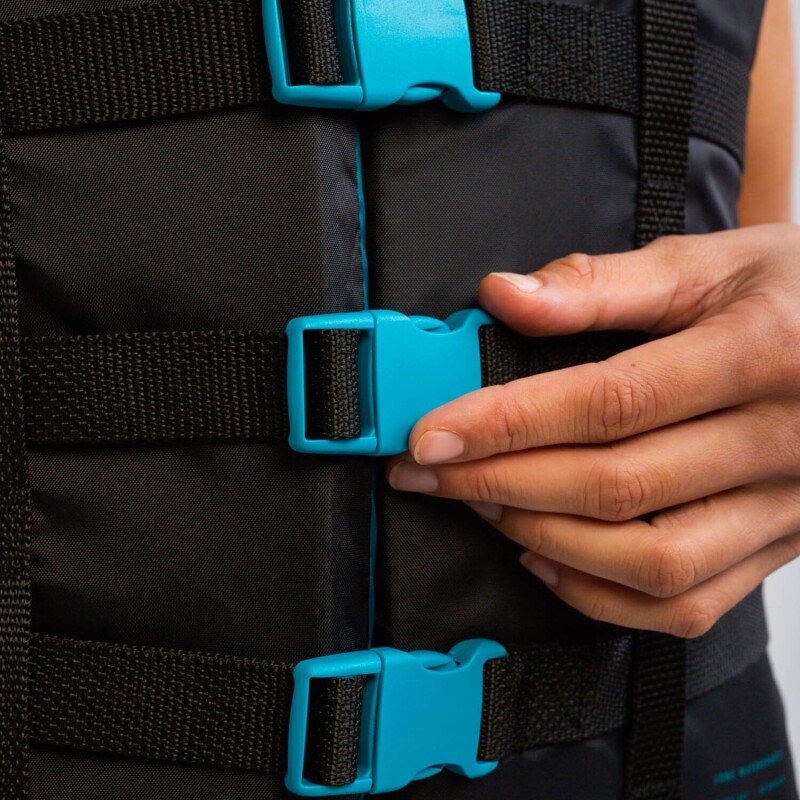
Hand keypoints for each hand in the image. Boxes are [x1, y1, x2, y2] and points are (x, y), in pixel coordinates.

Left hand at [386, 224, 799, 637]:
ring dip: (546, 537)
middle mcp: (780, 442)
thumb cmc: (799, 293)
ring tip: (480, 505)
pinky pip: (688, 603)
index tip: (428, 436)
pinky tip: (545, 556)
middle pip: (617, 485)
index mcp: (761, 354)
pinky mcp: (779, 546)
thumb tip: (505, 297)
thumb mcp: (714, 262)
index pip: (610, 402)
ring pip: (652, 560)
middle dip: (501, 481)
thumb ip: (604, 283)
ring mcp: (786, 508)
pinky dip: (603, 595)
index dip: (508, 423)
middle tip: (428, 472)